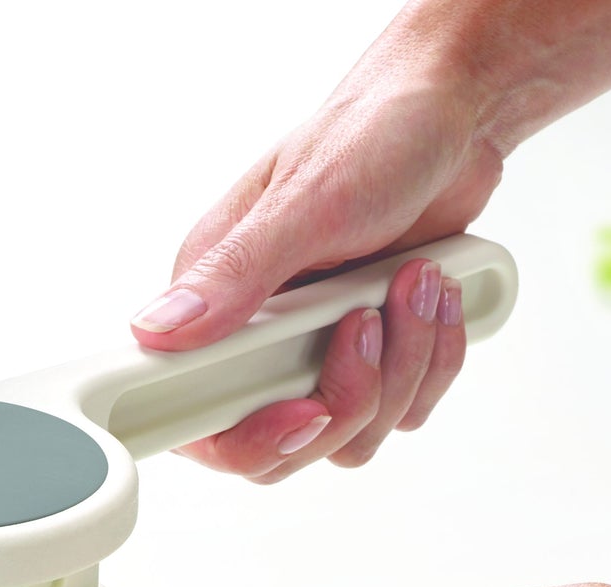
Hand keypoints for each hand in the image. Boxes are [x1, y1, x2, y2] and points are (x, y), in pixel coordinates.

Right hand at [128, 68, 501, 480]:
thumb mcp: (304, 203)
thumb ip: (235, 276)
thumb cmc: (372, 135)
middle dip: (350, 395)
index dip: (253, 438)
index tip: (304, 408)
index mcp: (220, 302)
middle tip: (369, 318)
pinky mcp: (377, 357)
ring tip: (416, 282)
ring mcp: (321, 353)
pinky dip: (437, 358)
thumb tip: (156, 331)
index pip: (203, 419)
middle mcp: (262, 337)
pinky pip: (407, 410)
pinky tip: (437, 292)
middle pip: (290, 446)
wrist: (455, 116)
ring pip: (356, 433)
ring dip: (406, 366)